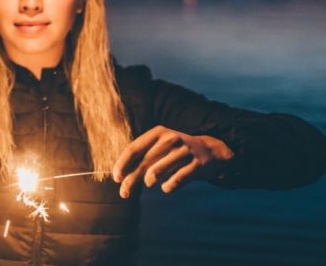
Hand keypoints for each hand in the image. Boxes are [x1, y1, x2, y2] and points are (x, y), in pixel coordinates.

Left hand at [112, 126, 234, 197]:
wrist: (209, 151)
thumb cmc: (176, 151)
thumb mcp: (159, 147)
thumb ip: (142, 159)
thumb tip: (121, 178)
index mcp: (158, 132)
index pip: (134, 148)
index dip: (122, 164)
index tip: (116, 178)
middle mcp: (171, 138)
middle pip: (144, 163)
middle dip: (131, 180)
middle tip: (124, 193)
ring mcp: (184, 151)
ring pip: (157, 172)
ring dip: (149, 181)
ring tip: (149, 183)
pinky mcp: (196, 165)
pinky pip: (174, 181)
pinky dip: (167, 187)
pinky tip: (166, 187)